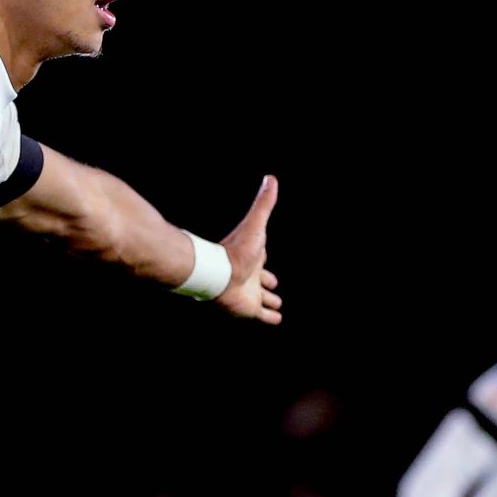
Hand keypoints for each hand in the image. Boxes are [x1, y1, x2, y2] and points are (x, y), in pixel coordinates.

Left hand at [215, 176, 281, 323]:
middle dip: (268, 282)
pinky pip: (263, 315)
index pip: (262, 257)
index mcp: (254, 257)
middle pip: (262, 279)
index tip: (266, 257)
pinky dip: (270, 317)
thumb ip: (264, 204)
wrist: (219, 275)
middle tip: (273, 285)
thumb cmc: (236, 250)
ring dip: (270, 300)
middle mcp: (252, 275)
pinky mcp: (251, 308)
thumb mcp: (255, 224)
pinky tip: (276, 318)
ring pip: (262, 298)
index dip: (265, 258)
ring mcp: (251, 293)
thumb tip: (271, 178)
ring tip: (277, 304)